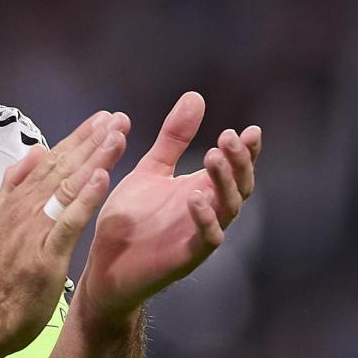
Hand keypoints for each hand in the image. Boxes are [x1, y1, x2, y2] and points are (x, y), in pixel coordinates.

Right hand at [0, 111, 127, 352]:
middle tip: (116, 118)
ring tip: (115, 136)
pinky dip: (84, 199)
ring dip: (92, 159)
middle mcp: (25, 209)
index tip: (100, 120)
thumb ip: (14, 185)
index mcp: (17, 201)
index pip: (50, 162)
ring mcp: (35, 230)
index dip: (77, 139)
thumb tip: (34, 151)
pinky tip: (102, 178)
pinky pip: (68, 222)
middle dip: (90, 141)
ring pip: (67, 187)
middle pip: (61, 168)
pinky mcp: (46, 254)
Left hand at [76, 92, 261, 319]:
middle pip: (239, 186)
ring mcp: (199, 235)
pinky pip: (205, 239)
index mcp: (202, 189)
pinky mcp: (185, 257)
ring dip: (223, 183)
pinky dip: (204, 219)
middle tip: (228, 138)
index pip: (234, 168)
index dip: (247, 151)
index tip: (251, 131)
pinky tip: (196, 198)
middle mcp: (208, 211)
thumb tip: (196, 96)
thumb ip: (173, 137)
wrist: (106, 262)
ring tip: (212, 157)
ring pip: (227, 210)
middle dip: (238, 162)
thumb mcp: (152, 169)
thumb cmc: (132, 216)